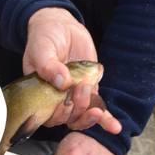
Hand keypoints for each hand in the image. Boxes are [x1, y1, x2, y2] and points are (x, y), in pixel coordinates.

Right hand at [24, 8, 120, 134]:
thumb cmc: (44, 38)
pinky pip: (98, 109)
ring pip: (83, 117)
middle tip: (81, 86)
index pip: (48, 117)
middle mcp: (56, 100)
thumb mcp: (41, 49)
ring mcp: (74, 96)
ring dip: (91, 115)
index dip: (58, 114)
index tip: (65, 101)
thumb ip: (48, 66)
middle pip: (68, 119)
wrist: (61, 26)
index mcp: (40, 95)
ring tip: (94, 101)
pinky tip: (114, 128)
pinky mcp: (90, 90)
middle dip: (77, 108)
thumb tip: (62, 82)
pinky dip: (107, 120)